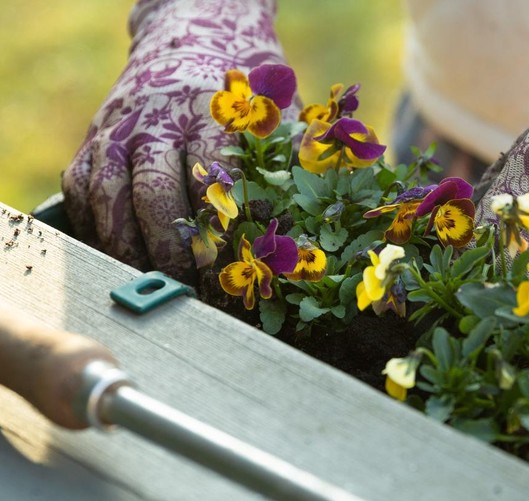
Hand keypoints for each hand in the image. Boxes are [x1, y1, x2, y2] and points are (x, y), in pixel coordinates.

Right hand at [62, 0, 288, 278]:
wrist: (188, 41)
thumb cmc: (243, 99)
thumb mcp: (274, 118)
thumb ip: (289, 167)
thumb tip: (306, 238)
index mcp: (211, 114)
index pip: (216, 181)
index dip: (228, 235)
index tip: (241, 274)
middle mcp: (157, 120)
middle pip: (159, 195)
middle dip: (178, 253)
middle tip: (198, 294)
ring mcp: (117, 131)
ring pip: (113, 199)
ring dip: (135, 252)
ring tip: (161, 289)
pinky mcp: (91, 143)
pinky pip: (83, 196)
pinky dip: (100, 235)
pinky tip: (125, 265)